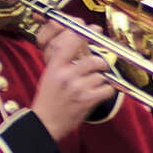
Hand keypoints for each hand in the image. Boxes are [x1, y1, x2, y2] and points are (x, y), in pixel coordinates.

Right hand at [29, 25, 110, 140]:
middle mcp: (66, 74)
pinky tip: (97, 94)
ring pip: (102, 74)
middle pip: (94, 59)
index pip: (71, 41)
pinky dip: (106, 91)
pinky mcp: (88, 99)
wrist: (44, 123)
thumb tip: (81, 41)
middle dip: (99, 63)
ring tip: (91, 86)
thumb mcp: (50, 75)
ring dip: (100, 79)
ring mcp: (78, 87)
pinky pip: (108, 88)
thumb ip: (63, 59)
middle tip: (98, 67)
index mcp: (54, 66)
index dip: (85, 33)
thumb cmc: (49, 99)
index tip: (94, 29)